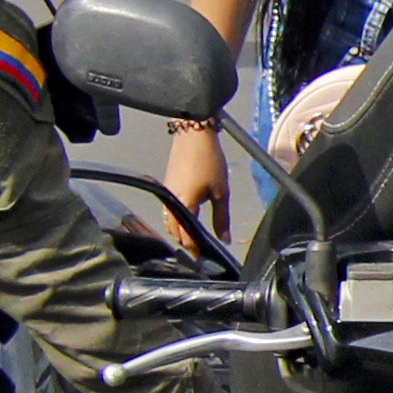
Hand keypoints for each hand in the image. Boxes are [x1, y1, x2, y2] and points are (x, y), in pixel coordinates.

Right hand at [163, 123, 225, 239]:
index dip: (193, 248)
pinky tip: (185, 218)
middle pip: (174, 231)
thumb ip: (222, 218)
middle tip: (197, 250)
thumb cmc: (208, 160)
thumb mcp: (221, 191)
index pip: (186, 236)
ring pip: (168, 221)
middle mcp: (171, 202)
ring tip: (192, 237)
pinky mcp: (167, 186)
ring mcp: (167, 193)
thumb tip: (224, 238)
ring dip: (178, 231)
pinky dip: (174, 219)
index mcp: (184, 205)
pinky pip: (167, 210)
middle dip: (184, 242)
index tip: (201, 257)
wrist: (194, 135)